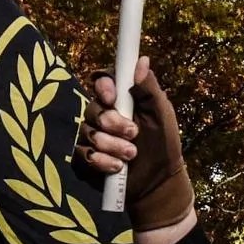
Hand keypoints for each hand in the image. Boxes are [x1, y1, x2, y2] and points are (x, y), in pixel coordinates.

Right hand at [82, 59, 191, 243]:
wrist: (157, 183)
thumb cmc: (162, 145)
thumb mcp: (161, 115)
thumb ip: (149, 89)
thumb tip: (141, 60)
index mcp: (120, 100)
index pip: (102, 82)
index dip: (103, 86)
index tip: (112, 97)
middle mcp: (102, 115)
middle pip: (93, 108)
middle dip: (112, 123)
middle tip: (134, 134)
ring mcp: (91, 137)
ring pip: (87, 132)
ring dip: (111, 145)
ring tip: (131, 155)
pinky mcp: (85, 159)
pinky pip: (81, 154)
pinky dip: (100, 161)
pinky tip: (116, 168)